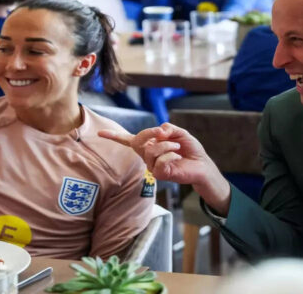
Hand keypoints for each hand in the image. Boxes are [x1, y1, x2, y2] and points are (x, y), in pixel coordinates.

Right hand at [98, 122, 230, 215]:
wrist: (201, 164)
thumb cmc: (190, 149)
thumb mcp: (180, 133)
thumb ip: (169, 129)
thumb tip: (160, 130)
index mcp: (150, 144)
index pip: (128, 140)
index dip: (114, 136)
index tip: (100, 133)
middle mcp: (147, 155)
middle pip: (137, 140)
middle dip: (150, 133)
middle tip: (163, 132)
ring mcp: (151, 165)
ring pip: (150, 150)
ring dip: (166, 145)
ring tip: (177, 148)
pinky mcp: (158, 174)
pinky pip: (159, 161)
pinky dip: (170, 155)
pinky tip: (177, 157)